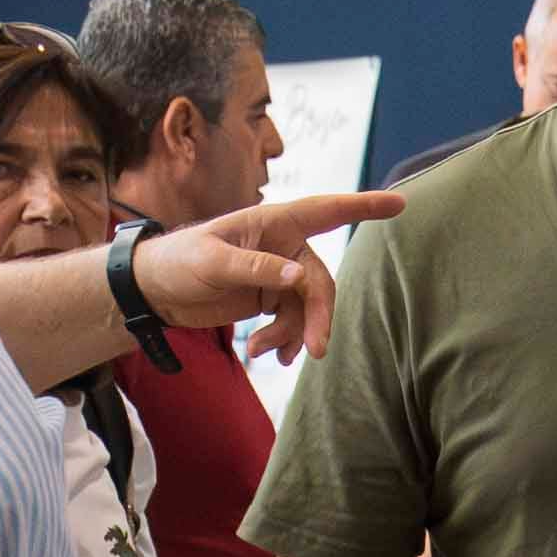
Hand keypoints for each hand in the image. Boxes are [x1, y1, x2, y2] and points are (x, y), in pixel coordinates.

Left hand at [140, 190, 403, 367]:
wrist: (155, 290)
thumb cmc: (179, 261)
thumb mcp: (212, 263)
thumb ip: (256, 270)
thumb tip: (298, 279)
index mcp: (273, 223)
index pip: (327, 211)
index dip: (364, 206)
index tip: (400, 203)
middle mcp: (283, 246)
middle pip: (320, 282)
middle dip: (318, 317)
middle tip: (315, 352)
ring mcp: (278, 275)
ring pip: (308, 309)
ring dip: (293, 335)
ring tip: (264, 352)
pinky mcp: (269, 300)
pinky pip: (292, 323)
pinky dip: (283, 341)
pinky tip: (264, 354)